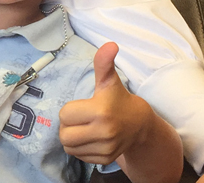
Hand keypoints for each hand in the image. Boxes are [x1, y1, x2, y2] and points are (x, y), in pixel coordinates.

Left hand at [60, 42, 152, 165]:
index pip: (64, 115)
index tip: (83, 106)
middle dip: (68, 126)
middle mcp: (104, 133)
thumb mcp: (109, 81)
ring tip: (84, 128)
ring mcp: (105, 148)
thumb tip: (110, 44)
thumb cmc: (118, 100)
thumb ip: (103, 63)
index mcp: (101, 111)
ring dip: (72, 137)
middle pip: (64, 134)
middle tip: (81, 119)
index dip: (70, 110)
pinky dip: (80, 148)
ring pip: (69, 147)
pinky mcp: (105, 159)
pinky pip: (78, 156)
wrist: (140, 125)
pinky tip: (91, 138)